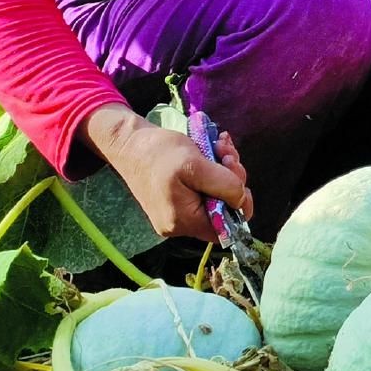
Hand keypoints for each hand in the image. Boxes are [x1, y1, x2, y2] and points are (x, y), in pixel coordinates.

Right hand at [87, 105, 251, 243]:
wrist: (129, 143)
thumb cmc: (159, 152)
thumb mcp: (196, 164)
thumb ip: (223, 185)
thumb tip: (241, 201)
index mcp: (183, 221)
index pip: (225, 228)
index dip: (240, 205)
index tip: (239, 179)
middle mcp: (179, 224)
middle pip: (222, 209)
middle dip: (232, 180)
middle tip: (228, 154)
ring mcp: (176, 212)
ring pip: (215, 196)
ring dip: (225, 170)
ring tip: (221, 147)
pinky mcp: (175, 199)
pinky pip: (203, 189)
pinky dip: (214, 170)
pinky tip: (214, 149)